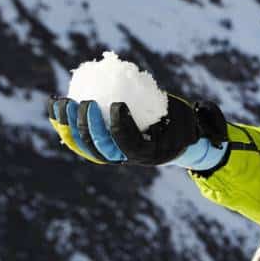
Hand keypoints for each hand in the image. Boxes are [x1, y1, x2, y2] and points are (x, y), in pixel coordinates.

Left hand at [47, 95, 226, 167]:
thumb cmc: (184, 125)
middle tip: (87, 102)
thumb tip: (203, 121)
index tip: (117, 104)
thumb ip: (202, 119)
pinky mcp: (99, 143)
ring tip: (65, 103)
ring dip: (71, 125)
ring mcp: (111, 152)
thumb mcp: (196, 121)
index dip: (119, 127)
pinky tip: (56, 106)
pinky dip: (64, 123)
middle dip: (89, 126)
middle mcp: (127, 158)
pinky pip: (76, 137)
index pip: (129, 145)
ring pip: (84, 146)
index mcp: (150, 154)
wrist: (170, 139)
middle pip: (101, 148)